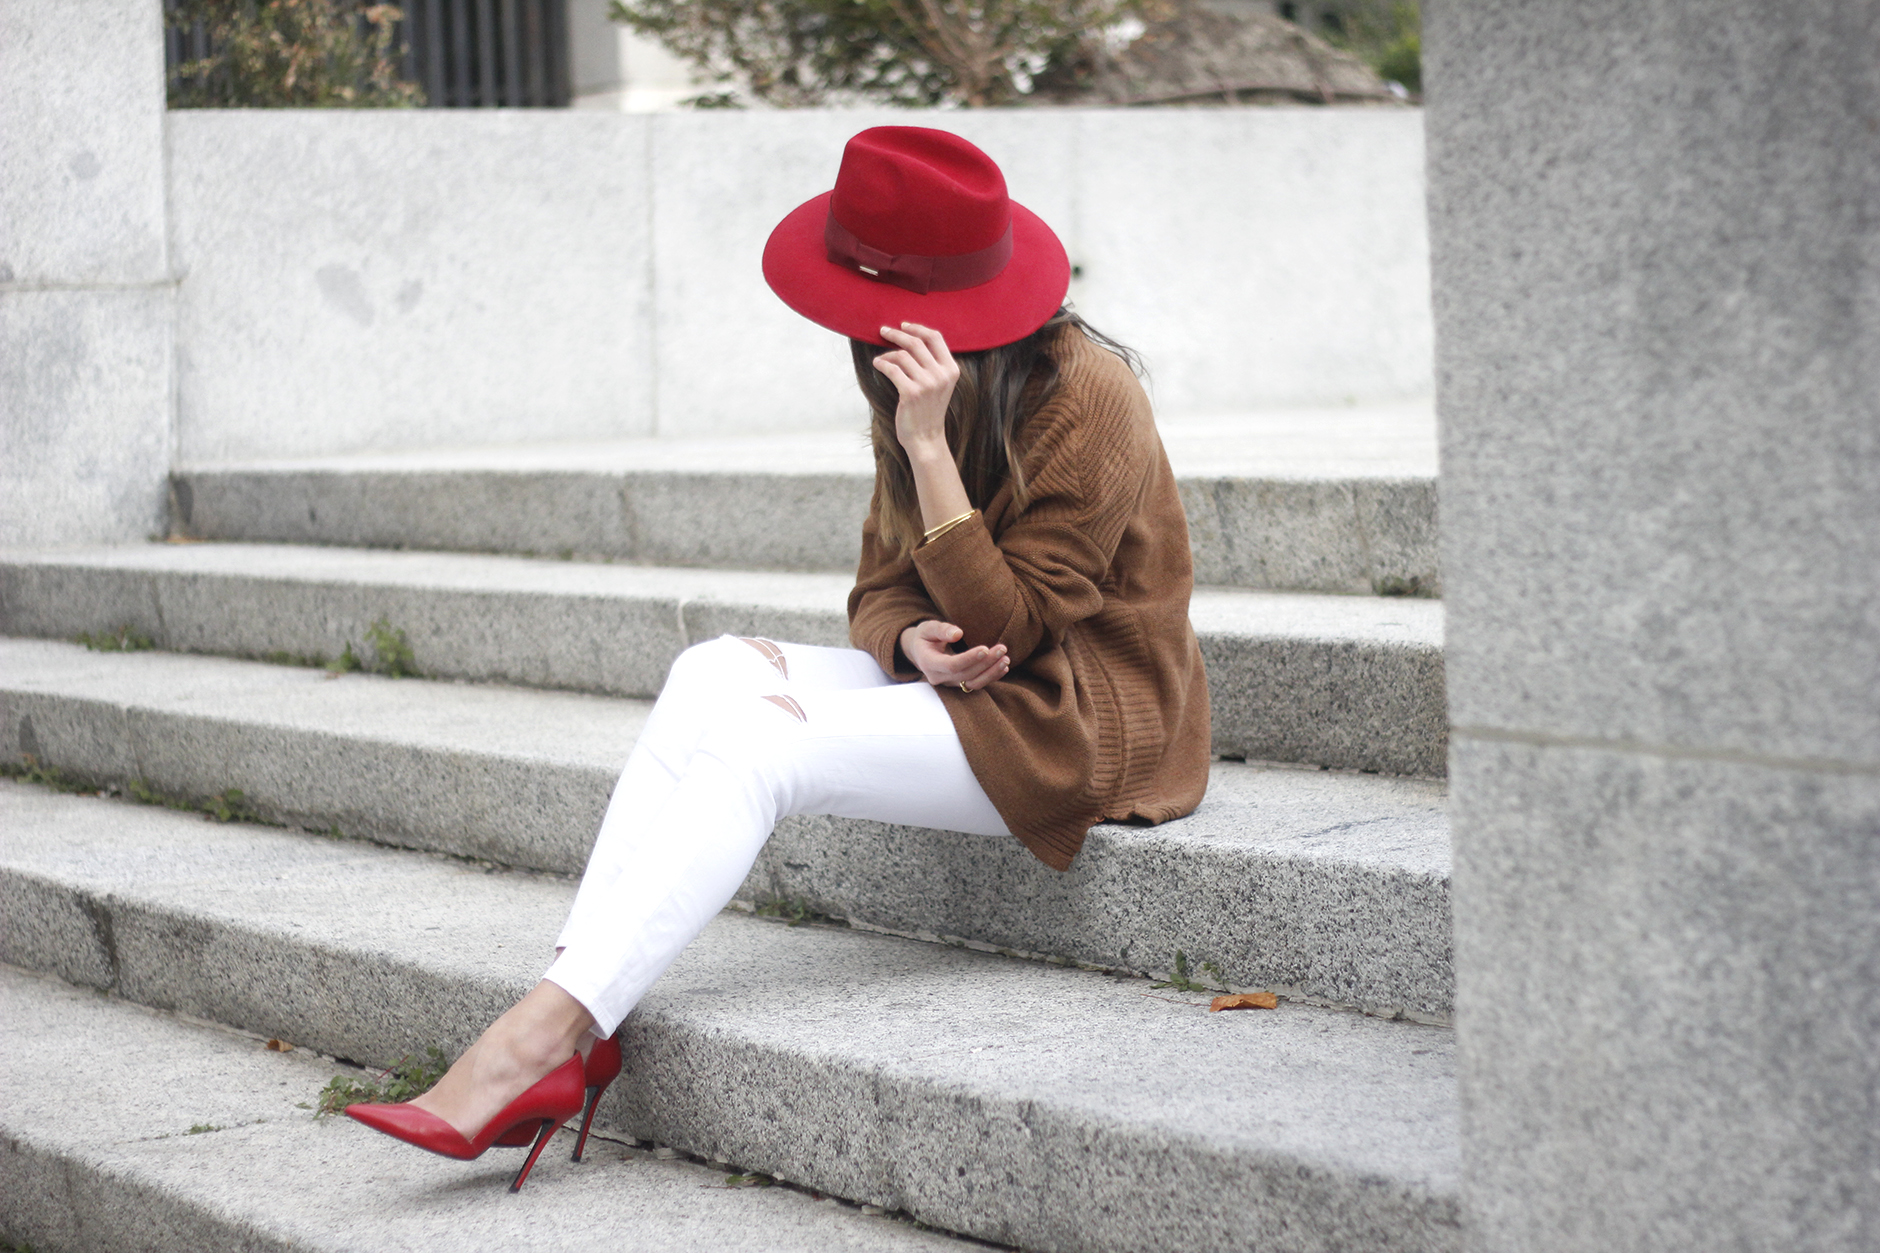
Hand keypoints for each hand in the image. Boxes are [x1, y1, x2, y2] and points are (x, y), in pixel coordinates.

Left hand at [874, 323, 959, 460]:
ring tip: (881, 358)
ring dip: (887, 353)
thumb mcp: (939, 384)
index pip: (935, 337)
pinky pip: (892, 369)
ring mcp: (927, 384)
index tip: (904, 325)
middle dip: (897, 334)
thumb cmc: (928, 409)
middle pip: (916, 342)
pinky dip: (882, 364)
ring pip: (902, 355)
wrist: (925, 437)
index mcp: (951, 369)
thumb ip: (932, 364)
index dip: (918, 328)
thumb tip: (910, 338)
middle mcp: (941, 375)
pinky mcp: (911, 393)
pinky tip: (877, 364)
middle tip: (884, 331)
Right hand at [900, 620, 1008, 693]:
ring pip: (972, 683)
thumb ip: (941, 630)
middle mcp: (938, 677)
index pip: (951, 665)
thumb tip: (957, 633)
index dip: (969, 658)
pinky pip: (976, 685)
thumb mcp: (927, 628)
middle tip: (1002, 649)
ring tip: (1006, 659)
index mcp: (928, 663)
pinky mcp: (958, 684)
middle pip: (965, 675)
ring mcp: (948, 683)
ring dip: (991, 673)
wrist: (920, 651)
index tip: (985, 648)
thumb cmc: (925, 636)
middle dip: (985, 663)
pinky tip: (1003, 667)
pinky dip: (991, 677)